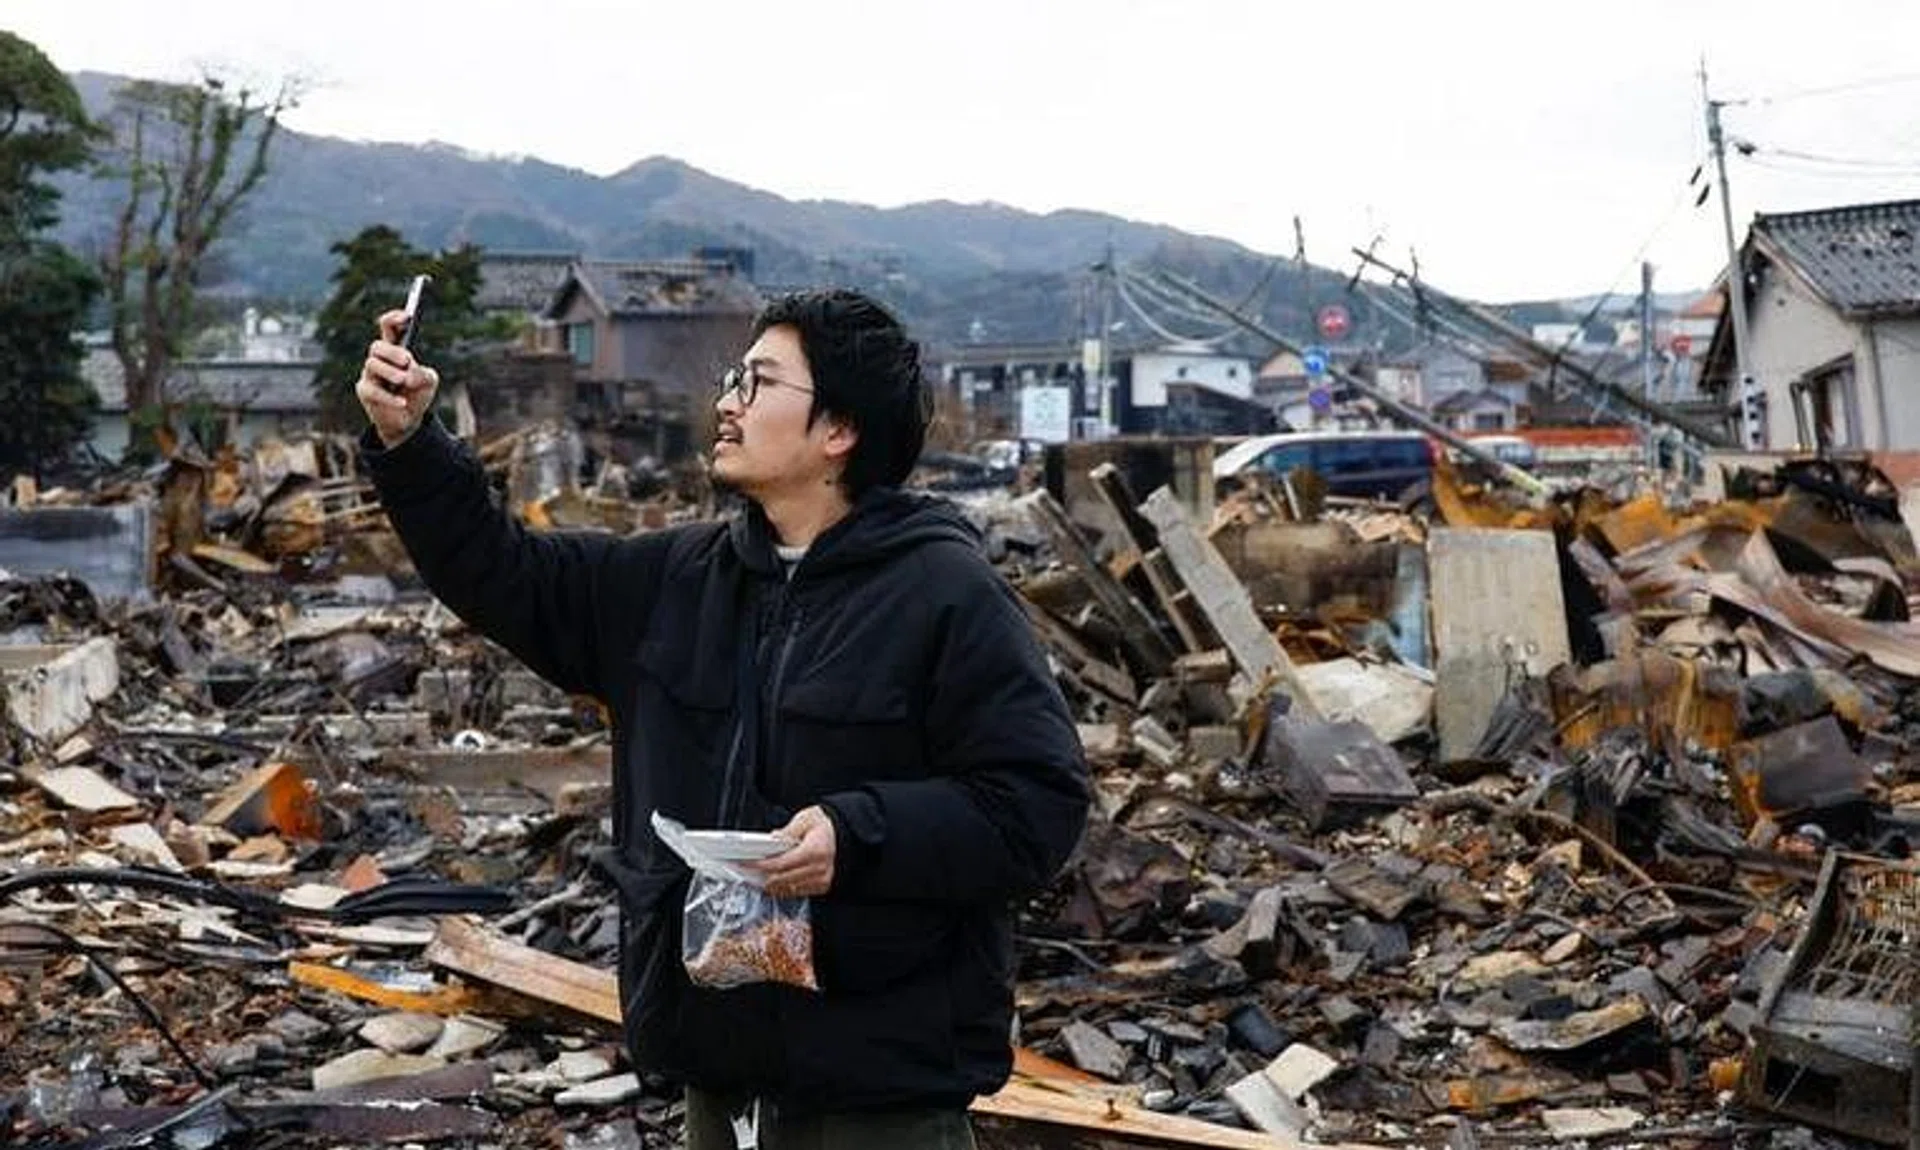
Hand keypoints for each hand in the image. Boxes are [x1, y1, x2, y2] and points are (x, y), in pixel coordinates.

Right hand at [355, 309, 439, 446]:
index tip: (407, 316)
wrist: (409, 420)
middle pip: (377, 346)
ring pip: (372, 365)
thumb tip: (408, 374)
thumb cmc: (417, 393)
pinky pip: (373, 391)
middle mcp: (379, 359)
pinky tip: (403, 402)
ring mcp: (369, 375)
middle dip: (392, 351)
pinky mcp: (365, 392)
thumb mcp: (429, 381)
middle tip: (407, 359)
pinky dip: (389, 397)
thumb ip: (423, 373)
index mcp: (394, 349)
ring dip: (390, 371)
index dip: (394, 319)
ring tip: (404, 380)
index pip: (388, 327)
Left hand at [751, 806, 835, 897]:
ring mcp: (821, 880)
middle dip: (761, 877)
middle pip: (781, 880)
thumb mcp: (806, 819)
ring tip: (755, 877)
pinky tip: (773, 881)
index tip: (746, 863)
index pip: (780, 864)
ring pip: (787, 890)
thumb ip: (788, 831)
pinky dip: (782, 888)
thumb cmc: (824, 826)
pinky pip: (796, 892)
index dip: (760, 865)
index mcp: (815, 851)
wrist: (844, 835)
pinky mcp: (821, 887)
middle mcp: (819, 869)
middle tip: (746, 872)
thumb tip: (773, 839)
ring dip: (770, 885)